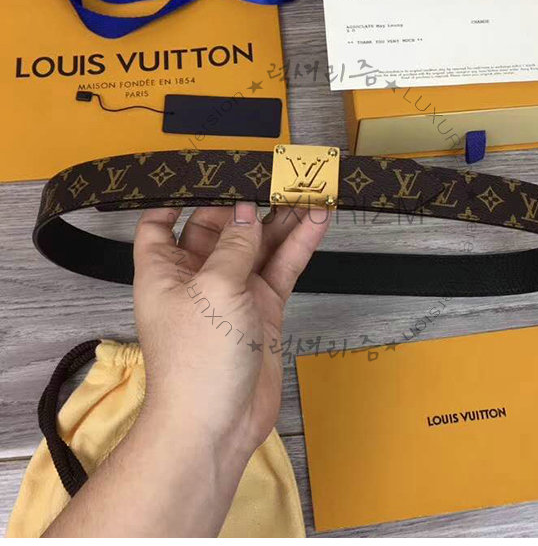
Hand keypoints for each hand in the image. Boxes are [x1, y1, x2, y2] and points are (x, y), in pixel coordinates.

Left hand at [133, 202, 330, 458]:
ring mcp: (234, 292)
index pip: (159, 225)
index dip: (175, 201)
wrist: (218, 424)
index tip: (204, 178)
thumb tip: (246, 213)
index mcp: (165, 270)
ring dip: (281, 219)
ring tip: (307, 189)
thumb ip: (234, 246)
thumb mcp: (213, 289)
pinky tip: (316, 220)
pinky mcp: (263, 309)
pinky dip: (298, 245)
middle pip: (221, 228)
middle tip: (276, 175)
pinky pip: (281, 268)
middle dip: (247, 202)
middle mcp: (198, 277)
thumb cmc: (197, 359)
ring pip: (259, 245)